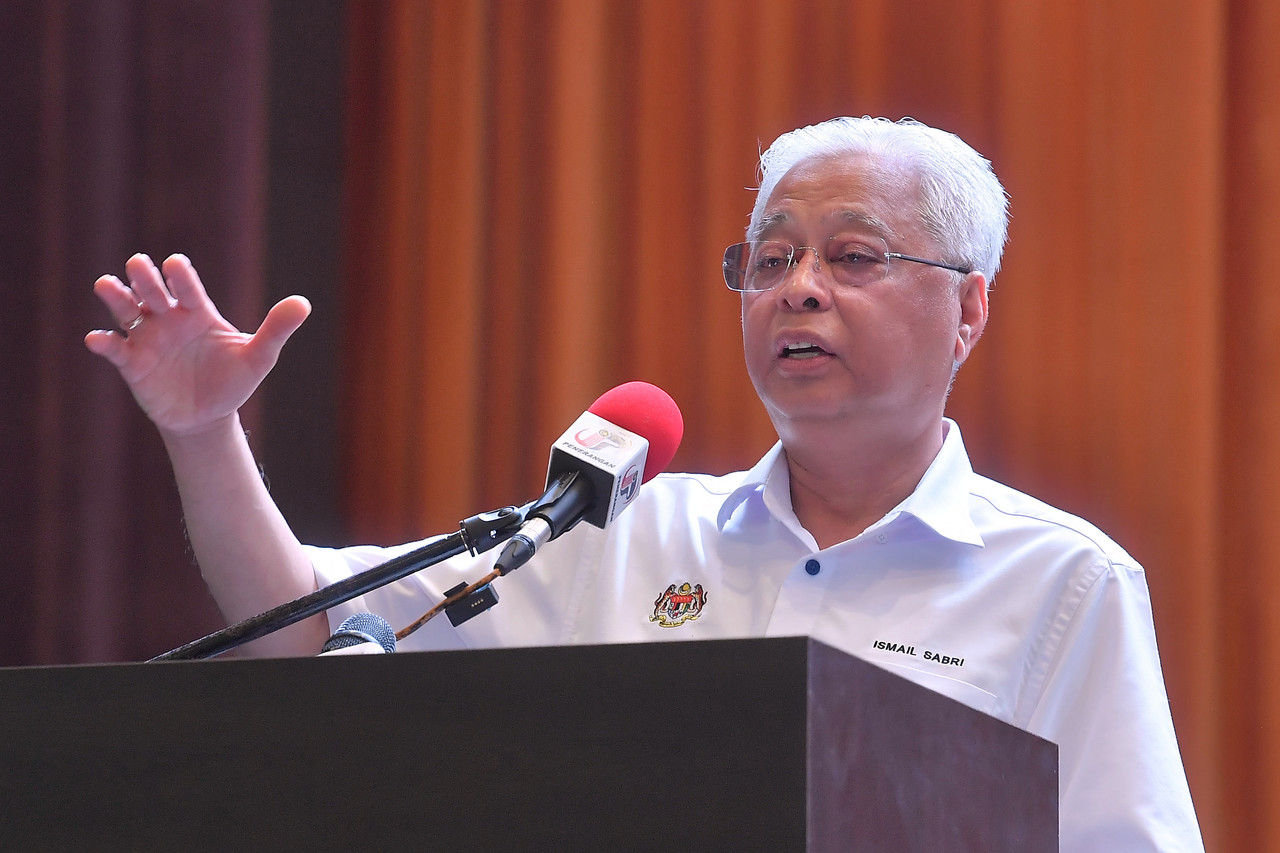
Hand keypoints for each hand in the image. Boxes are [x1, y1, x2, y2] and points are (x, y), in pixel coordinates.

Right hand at [85, 253, 310, 437]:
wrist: (208, 417)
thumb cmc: (233, 380)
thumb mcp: (258, 357)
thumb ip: (277, 329)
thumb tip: (304, 303)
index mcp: (198, 312)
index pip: (188, 289)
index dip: (182, 277)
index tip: (175, 264)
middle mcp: (168, 318)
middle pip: (153, 291)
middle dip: (146, 278)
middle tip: (138, 264)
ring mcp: (147, 339)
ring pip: (126, 311)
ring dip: (116, 297)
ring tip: (106, 285)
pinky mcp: (132, 363)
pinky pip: (114, 348)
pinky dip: (104, 343)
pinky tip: (98, 340)